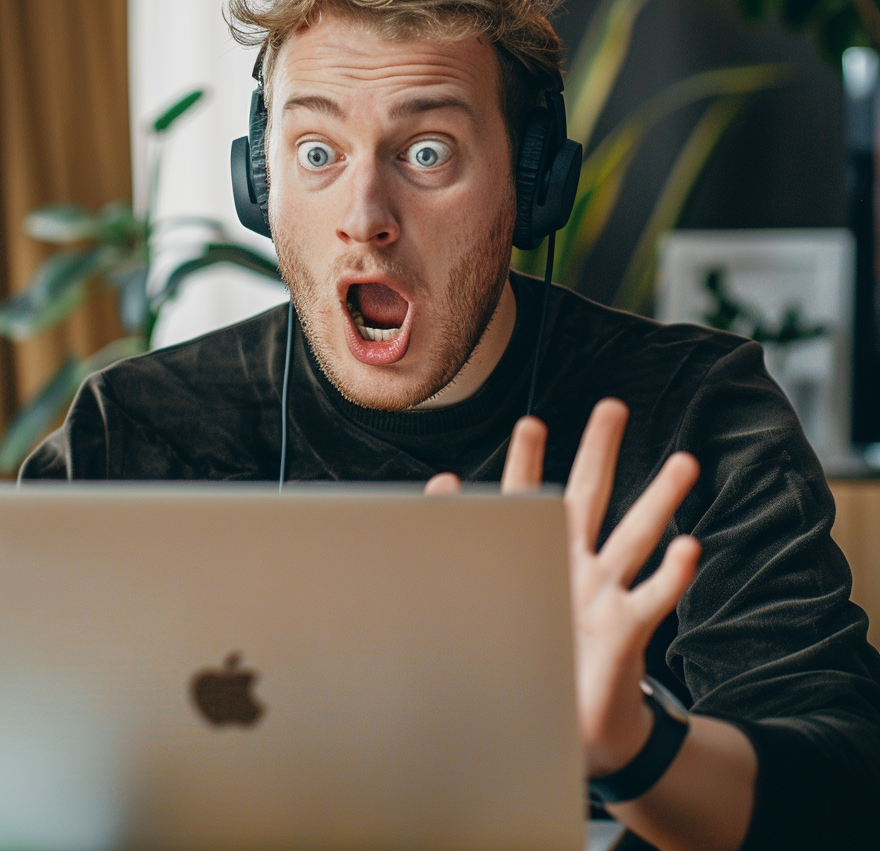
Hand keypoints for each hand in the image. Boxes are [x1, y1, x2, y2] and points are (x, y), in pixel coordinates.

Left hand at [424, 399, 701, 777]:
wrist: (569, 724)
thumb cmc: (530, 656)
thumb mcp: (492, 598)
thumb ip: (466, 539)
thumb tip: (443, 482)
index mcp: (539, 556)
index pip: (530, 499)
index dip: (528, 462)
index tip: (532, 424)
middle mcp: (575, 564)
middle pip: (589, 497)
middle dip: (599, 451)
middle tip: (613, 407)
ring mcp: (604, 593)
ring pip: (635, 537)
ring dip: (659, 500)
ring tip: (684, 463)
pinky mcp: (626, 629)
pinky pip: (654, 597)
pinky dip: (672, 573)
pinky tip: (689, 547)